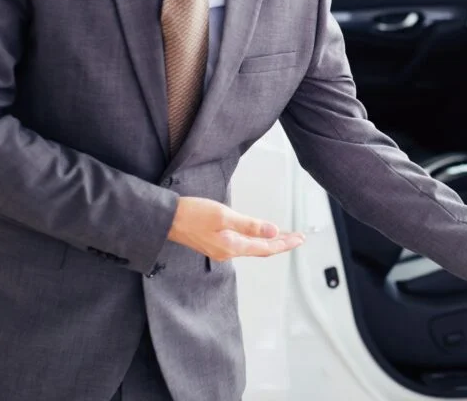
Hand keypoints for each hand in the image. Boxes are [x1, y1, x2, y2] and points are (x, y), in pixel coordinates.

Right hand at [168, 197, 304, 260]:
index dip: (285, 243)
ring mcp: (221, 249)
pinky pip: (243, 244)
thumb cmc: (191, 214)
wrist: (166, 220)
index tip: (300, 239)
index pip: (267, 247)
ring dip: (270, 242)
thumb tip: (273, 231)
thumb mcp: (223, 216)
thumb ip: (249, 225)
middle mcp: (228, 251)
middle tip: (299, 238)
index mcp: (232, 246)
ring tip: (285, 237)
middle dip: (281, 243)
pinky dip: (256, 239)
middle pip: (262, 249)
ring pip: (253, 247)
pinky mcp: (215, 243)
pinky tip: (260, 236)